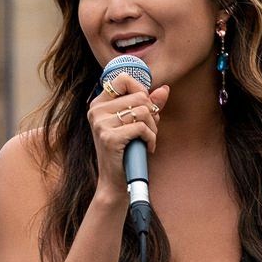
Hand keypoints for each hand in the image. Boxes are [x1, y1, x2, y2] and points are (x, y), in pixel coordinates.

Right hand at [87, 73, 168, 199]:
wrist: (115, 182)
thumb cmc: (126, 151)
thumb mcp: (136, 124)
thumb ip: (149, 105)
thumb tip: (164, 89)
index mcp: (99, 104)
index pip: (123, 79)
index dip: (140, 89)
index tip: (144, 105)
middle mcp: (96, 111)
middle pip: (139, 96)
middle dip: (152, 113)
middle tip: (149, 129)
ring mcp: (101, 124)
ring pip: (143, 111)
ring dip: (153, 127)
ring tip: (147, 139)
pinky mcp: (109, 137)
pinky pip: (142, 127)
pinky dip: (151, 138)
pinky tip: (147, 147)